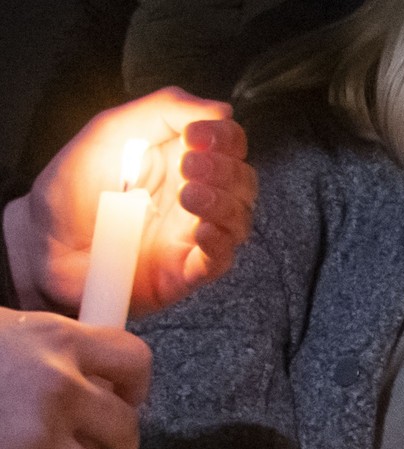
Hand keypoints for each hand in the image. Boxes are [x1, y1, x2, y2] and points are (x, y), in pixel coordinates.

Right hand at [0, 311, 150, 448]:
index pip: (132, 360)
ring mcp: (37, 435)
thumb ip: (42, 352)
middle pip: (123, 428)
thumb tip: (85, 382)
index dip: (136, 384)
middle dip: (121, 447)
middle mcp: (58, 386)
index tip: (130, 399)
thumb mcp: (2, 332)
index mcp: (56, 339)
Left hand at [6, 88, 256, 316]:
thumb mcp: (112, 131)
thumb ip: (163, 110)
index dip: (224, 136)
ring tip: (188, 197)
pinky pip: (222, 258)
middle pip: (243, 179)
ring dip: (223, 203)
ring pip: (240, 217)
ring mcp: (195, 234)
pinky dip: (219, 242)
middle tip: (188, 166)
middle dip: (224, 169)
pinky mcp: (189, 270)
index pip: (230, 143)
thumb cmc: (73, 188)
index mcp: (182, 158)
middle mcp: (196, 194)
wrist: (46, 243)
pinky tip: (201, 231)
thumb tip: (221, 109)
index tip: (196, 135)